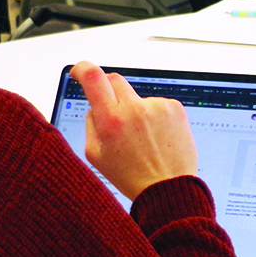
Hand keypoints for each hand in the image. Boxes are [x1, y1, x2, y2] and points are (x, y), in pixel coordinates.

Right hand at [72, 61, 199, 200]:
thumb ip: (91, 123)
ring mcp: (157, 106)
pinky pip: (156, 105)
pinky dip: (154, 117)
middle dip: (109, 91)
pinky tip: (156, 137)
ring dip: (135, 111)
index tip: (79, 70)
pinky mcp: (175, 108)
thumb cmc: (132, 176)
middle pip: (115, 80)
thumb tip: (95, 104)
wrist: (168, 188)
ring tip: (142, 139)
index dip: (83, 68)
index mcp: (112, 120)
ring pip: (137, 98)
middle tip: (112, 112)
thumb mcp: (95, 155)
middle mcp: (135, 109)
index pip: (94, 78)